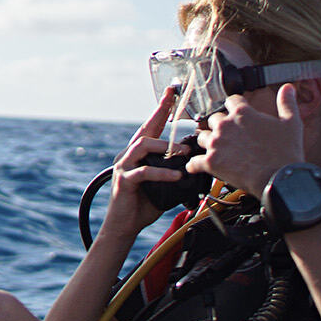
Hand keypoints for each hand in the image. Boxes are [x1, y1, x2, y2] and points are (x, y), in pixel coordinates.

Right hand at [101, 89, 188, 236]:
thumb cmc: (144, 204)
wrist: (124, 226)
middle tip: (173, 98)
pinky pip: (144, 172)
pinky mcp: (124, 181)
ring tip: (184, 153)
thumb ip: (174, 169)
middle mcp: (129, 156)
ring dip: (166, 146)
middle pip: (145, 128)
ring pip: (143, 145)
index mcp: (138, 154)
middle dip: (159, 111)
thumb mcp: (164, 183)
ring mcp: (124, 167)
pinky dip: (162, 173)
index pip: (151, 127)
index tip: (171, 93)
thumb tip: (197, 161)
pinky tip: (177, 176)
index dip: (161, 109)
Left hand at [188, 84, 305, 194]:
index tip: (236, 114)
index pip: (230, 101)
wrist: (279, 178)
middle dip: (221, 126)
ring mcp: (216, 143)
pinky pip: (193, 162)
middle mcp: (225, 126)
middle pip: (214, 119)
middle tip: (231, 137)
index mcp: (242, 113)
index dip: (234, 107)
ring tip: (219, 151)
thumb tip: (288, 88)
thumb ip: (286, 103)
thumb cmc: (286, 152)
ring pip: (203, 137)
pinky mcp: (210, 162)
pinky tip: (198, 166)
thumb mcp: (291, 123)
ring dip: (209, 143)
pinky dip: (195, 165)